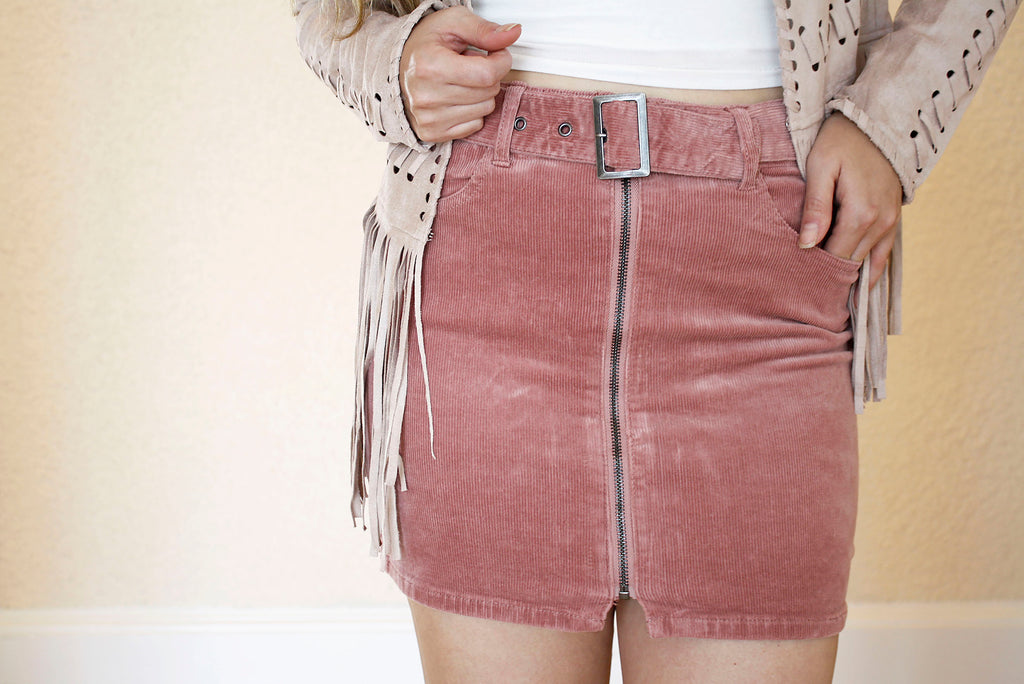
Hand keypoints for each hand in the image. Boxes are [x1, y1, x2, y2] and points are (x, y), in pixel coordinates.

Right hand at [399, 7, 521, 142]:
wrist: (399, 65)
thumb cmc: (426, 43)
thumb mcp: (454, 23)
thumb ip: (484, 30)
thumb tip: (513, 33)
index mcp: (430, 66)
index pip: (487, 74)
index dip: (502, 61)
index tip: (497, 54)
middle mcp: (426, 96)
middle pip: (488, 93)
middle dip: (489, 76)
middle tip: (471, 65)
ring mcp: (428, 118)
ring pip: (484, 110)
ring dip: (481, 94)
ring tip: (461, 80)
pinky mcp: (432, 133)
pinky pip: (474, 126)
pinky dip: (472, 111)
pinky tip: (457, 97)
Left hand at [799, 112, 902, 289]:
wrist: (878, 122)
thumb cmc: (842, 140)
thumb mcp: (821, 167)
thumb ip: (815, 208)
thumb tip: (806, 245)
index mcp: (860, 214)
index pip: (834, 258)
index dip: (813, 273)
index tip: (792, 284)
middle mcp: (880, 224)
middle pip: (849, 265)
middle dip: (827, 278)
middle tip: (801, 295)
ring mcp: (891, 223)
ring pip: (866, 263)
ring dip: (846, 277)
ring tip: (823, 297)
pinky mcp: (893, 219)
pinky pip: (882, 255)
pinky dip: (867, 271)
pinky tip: (853, 288)